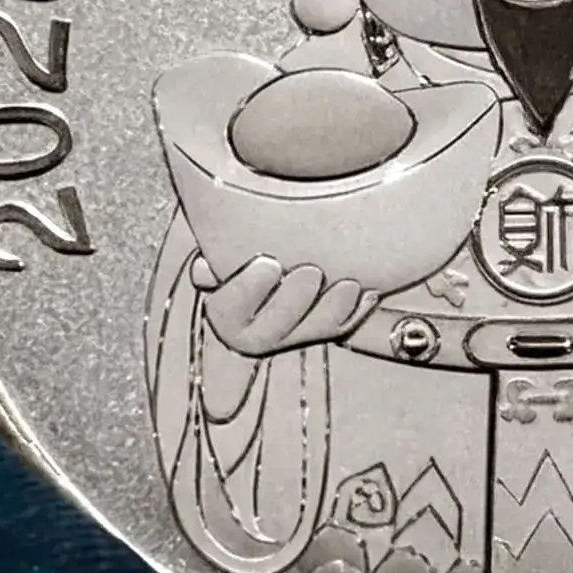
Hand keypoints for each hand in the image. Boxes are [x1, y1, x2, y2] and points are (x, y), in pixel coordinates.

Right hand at [197, 255, 376, 355]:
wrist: (280, 246)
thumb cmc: (241, 237)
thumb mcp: (220, 238)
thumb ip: (212, 249)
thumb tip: (203, 269)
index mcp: (223, 309)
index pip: (228, 309)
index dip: (247, 291)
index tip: (267, 263)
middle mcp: (254, 332)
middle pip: (272, 331)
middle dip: (293, 303)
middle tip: (311, 272)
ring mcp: (294, 335)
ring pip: (314, 332)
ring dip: (334, 310)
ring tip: (349, 284)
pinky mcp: (326, 330)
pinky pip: (345, 328)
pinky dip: (359, 312)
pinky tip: (369, 292)